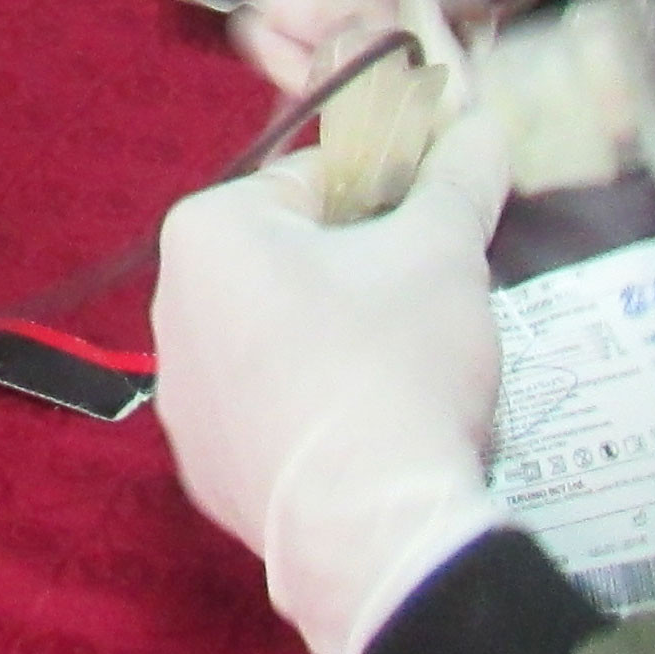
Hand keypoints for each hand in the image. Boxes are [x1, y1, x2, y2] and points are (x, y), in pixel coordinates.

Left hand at [153, 112, 514, 653]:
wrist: (372, 527)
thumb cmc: (395, 362)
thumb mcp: (443, 251)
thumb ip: (457, 180)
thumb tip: (482, 126)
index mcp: (207, 231)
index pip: (315, 181)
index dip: (391, 195)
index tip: (439, 226)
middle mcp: (172, 307)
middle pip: (294, 260)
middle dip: (365, 272)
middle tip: (431, 303)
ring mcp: (181, 398)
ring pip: (281, 338)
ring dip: (340, 341)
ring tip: (407, 373)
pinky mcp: (206, 471)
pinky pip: (271, 414)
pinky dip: (317, 412)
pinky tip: (371, 432)